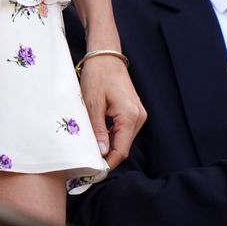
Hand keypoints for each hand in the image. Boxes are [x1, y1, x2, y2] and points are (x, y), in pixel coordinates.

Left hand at [79, 54, 146, 168]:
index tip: (94, 170)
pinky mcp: (134, 110)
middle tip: (88, 159)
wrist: (106, 54)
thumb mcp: (92, 102)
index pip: (121, 150)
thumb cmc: (97, 74)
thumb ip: (98, 128)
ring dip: (108, 144)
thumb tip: (102, 153)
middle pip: (123, 146)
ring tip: (90, 146)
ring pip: (123, 138)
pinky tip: (98, 133)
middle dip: (107, 154)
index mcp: (130, 116)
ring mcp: (138, 113)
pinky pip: (123, 129)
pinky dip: (111, 134)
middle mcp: (138, 117)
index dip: (108, 162)